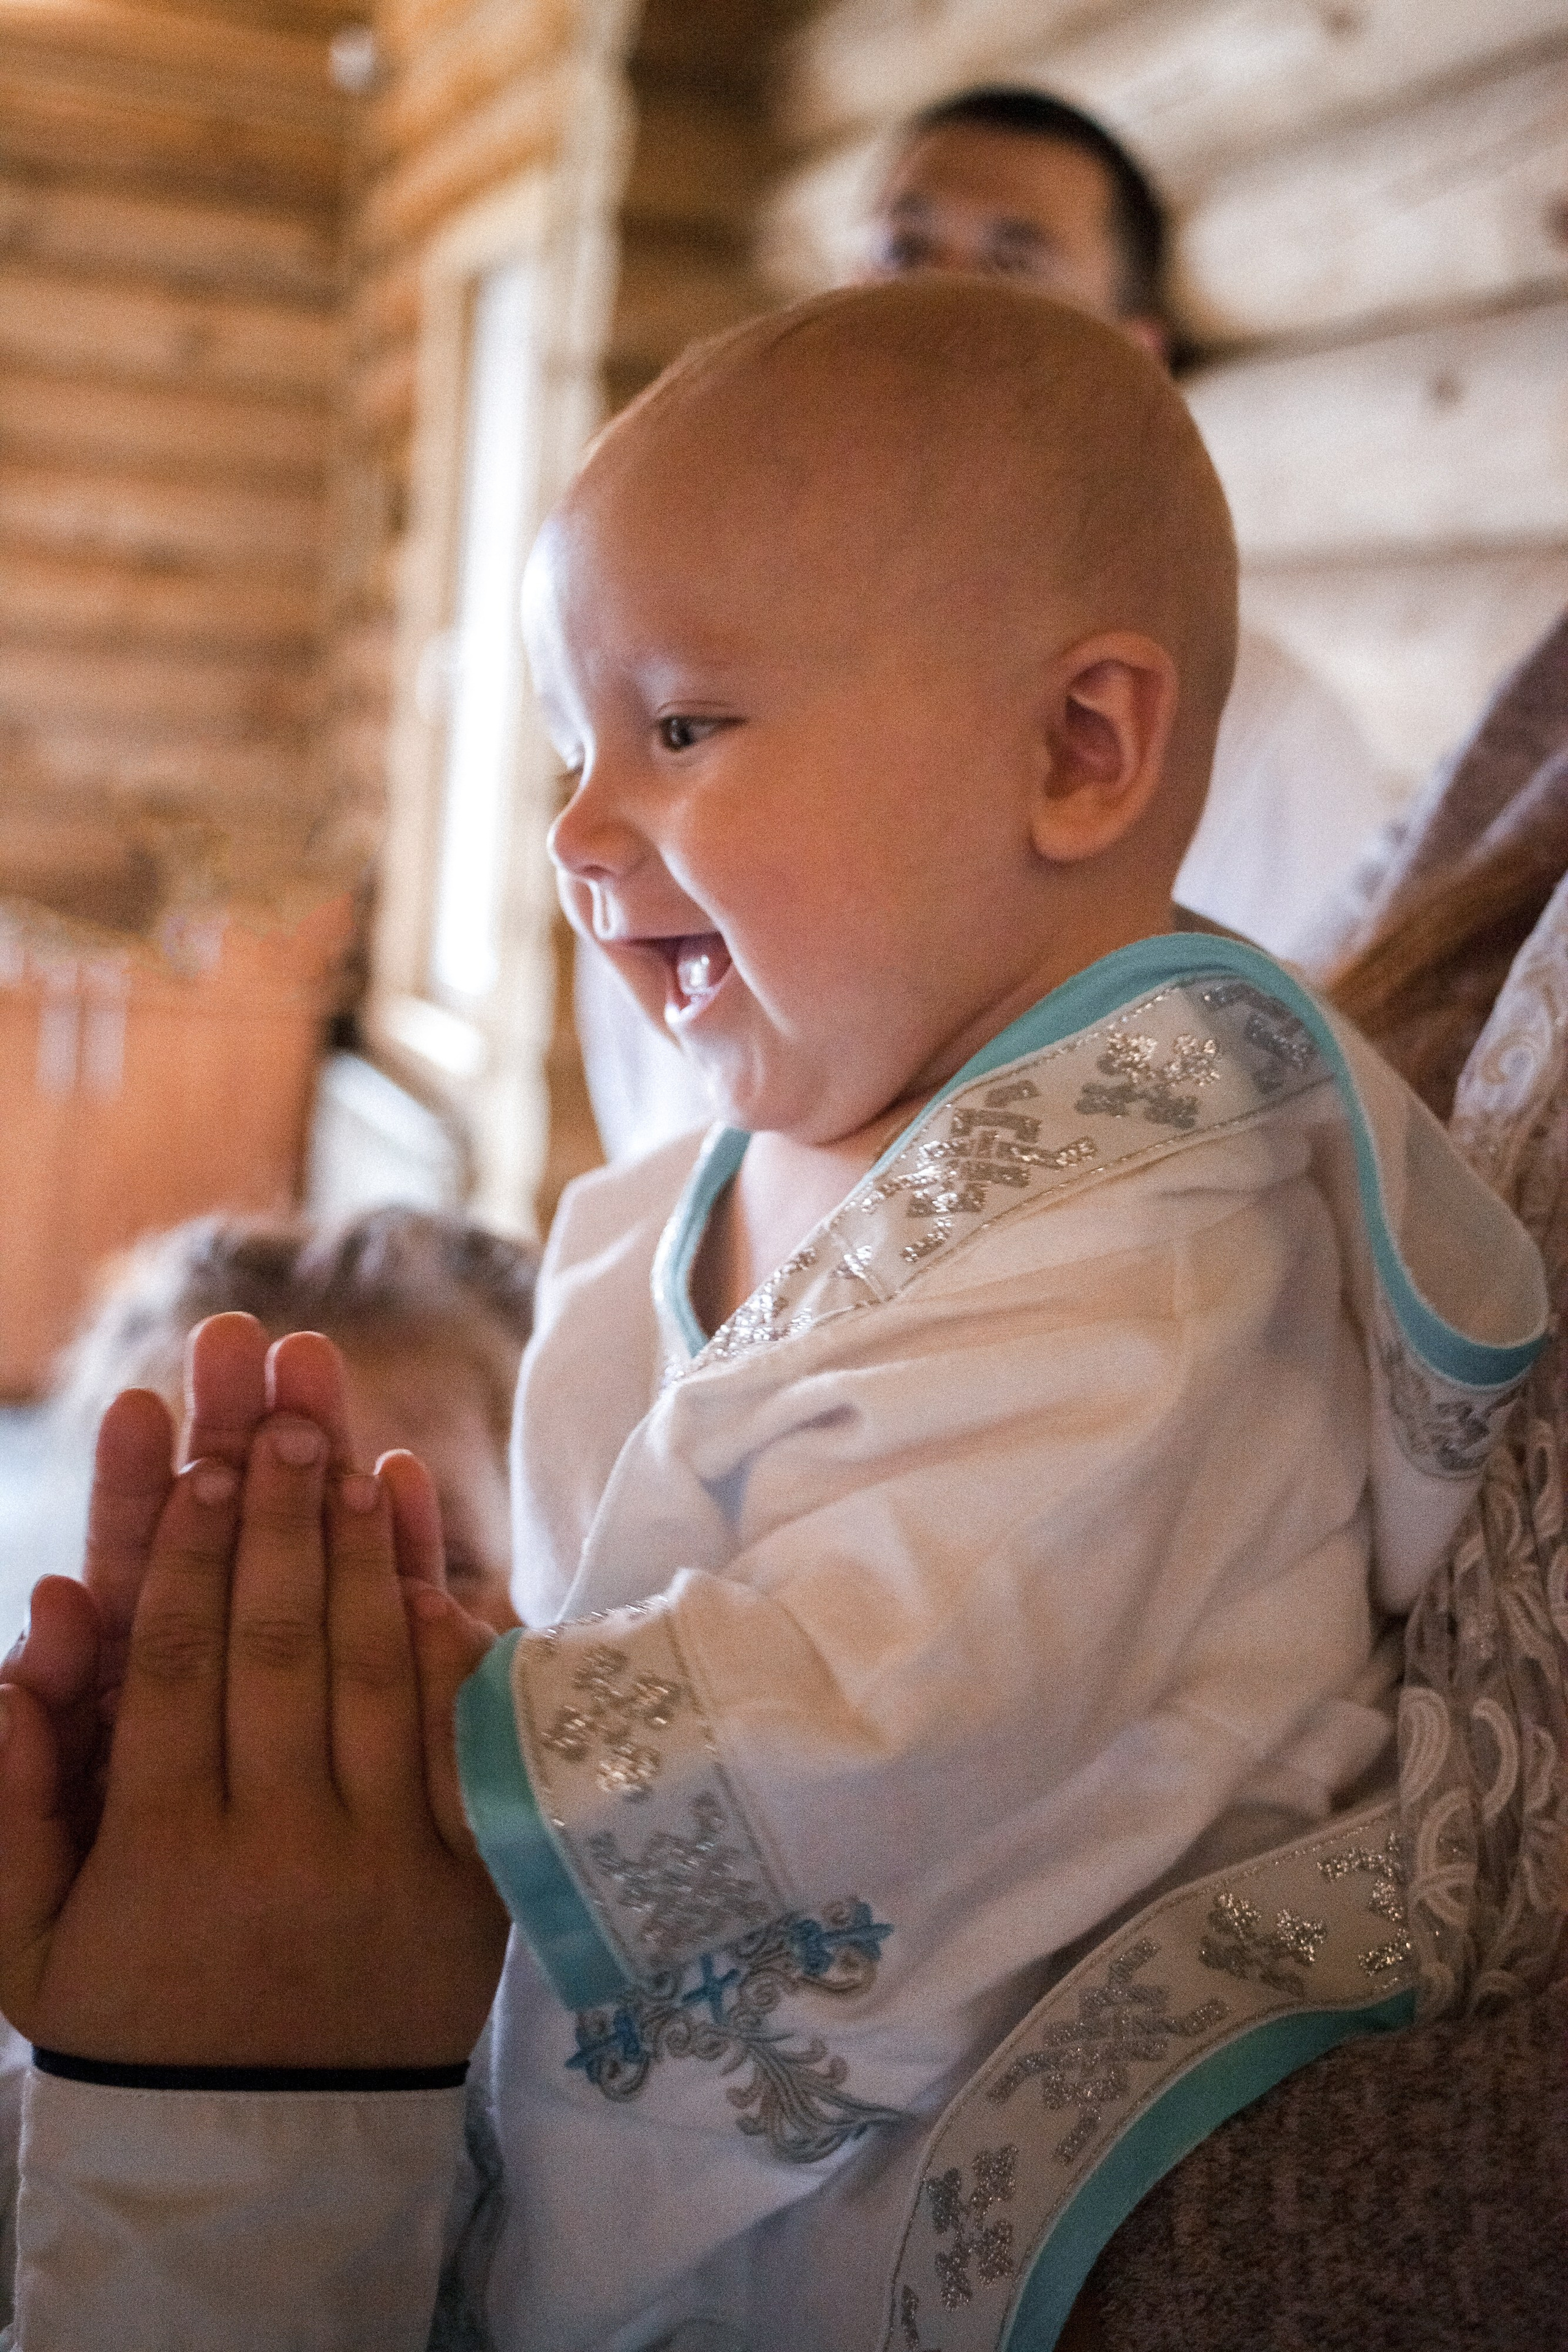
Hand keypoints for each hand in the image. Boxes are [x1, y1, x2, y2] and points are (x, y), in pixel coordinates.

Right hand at [0, 1349, 506, 2066]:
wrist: (268, 2155)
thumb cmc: (135, 2027)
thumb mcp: (27, 1947)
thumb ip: (8, 1804)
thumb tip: (33, 1640)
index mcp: (163, 1855)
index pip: (175, 1667)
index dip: (188, 1551)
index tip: (202, 1456)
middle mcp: (277, 1846)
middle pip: (277, 1646)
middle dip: (279, 1517)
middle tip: (286, 1409)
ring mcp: (382, 1862)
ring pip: (370, 1678)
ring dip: (361, 1555)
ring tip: (355, 1455)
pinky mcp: (465, 1884)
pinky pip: (455, 1745)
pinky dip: (447, 1648)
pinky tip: (430, 1567)